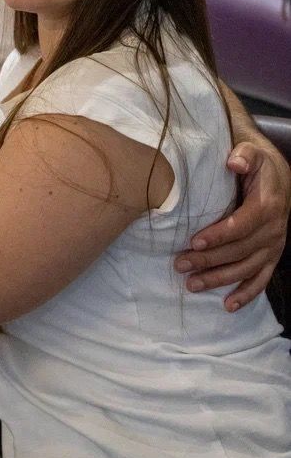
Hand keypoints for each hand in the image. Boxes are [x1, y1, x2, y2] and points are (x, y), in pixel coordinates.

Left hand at [174, 141, 290, 310]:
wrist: (277, 177)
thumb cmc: (256, 165)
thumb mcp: (251, 152)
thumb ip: (243, 155)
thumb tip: (233, 163)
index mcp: (267, 206)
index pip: (242, 225)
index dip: (219, 235)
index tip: (194, 241)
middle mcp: (274, 230)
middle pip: (240, 251)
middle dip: (209, 260)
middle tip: (180, 264)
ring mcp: (273, 246)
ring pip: (246, 269)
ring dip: (220, 279)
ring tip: (192, 285)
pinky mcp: (271, 257)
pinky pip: (261, 279)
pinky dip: (246, 295)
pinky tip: (227, 306)